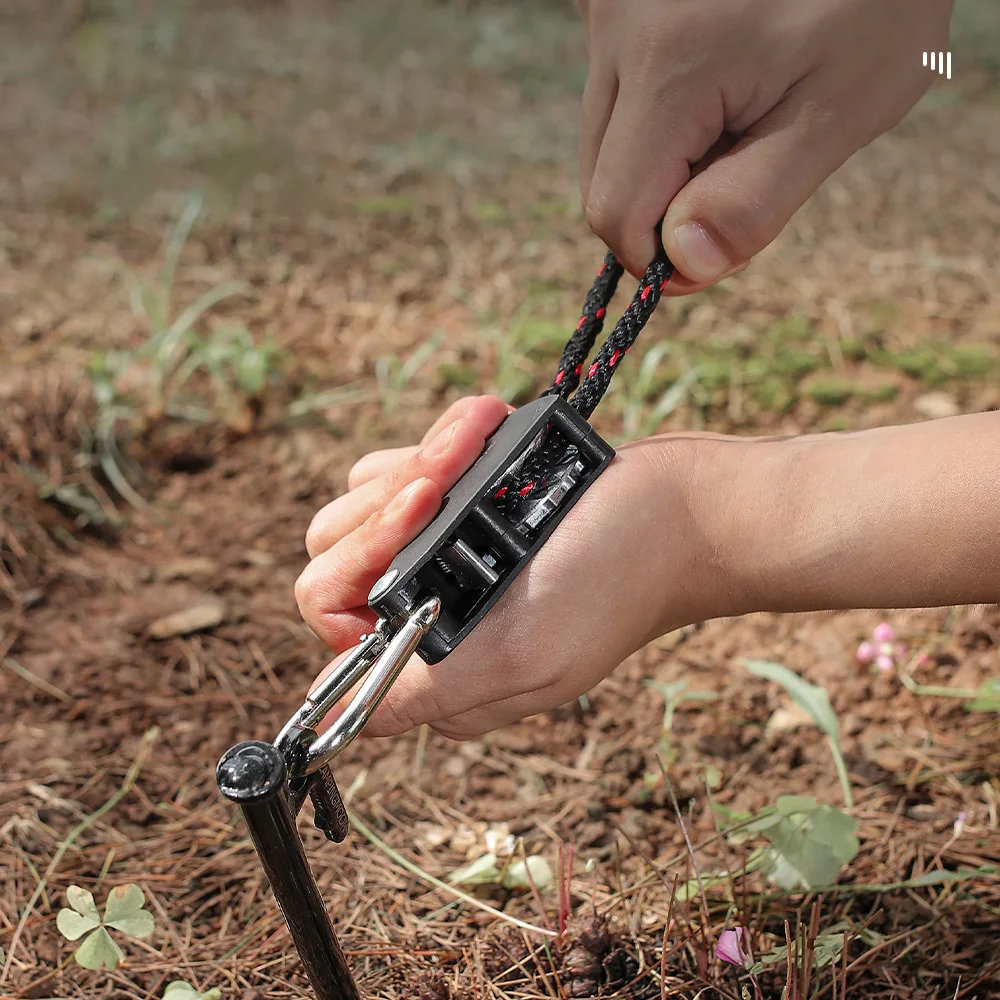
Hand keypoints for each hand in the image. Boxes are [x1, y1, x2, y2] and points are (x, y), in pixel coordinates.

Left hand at [295, 395, 732, 740]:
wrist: (684, 509)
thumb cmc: (615, 576)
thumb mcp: (523, 650)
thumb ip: (424, 688)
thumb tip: (328, 714)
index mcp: (437, 663)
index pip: (337, 617)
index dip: (364, 560)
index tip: (423, 514)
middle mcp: (432, 615)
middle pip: (340, 548)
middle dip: (392, 498)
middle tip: (452, 473)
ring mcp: (446, 558)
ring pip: (369, 496)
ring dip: (420, 460)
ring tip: (479, 442)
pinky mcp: (465, 510)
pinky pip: (407, 466)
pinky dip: (442, 440)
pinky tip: (488, 428)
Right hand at [578, 0, 953, 284]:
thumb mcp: (841, 108)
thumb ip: (756, 199)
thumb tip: (683, 264)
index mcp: (667, 64)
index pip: (615, 211)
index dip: (661, 256)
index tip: (722, 251)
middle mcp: (615, 28)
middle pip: (601, 181)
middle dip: (665, 206)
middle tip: (745, 171)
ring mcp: (608, 8)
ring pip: (603, 141)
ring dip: (662, 161)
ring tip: (739, 114)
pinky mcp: (616, 1)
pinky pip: (616, 95)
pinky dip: (660, 117)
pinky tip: (718, 81)